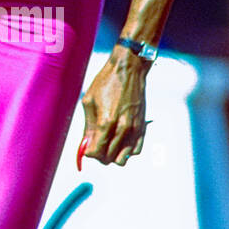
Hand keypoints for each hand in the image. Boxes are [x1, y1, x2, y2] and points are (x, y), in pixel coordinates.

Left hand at [79, 49, 147, 166]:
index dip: (89, 153)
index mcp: (106, 122)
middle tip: (95, 144)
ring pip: (123, 158)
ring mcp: (134, 129)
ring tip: (107, 144)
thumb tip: (86, 144)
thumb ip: (88, 126)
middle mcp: (122, 128)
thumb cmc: (107, 81)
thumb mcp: (89, 101)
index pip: (96, 152)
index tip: (86, 147)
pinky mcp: (142, 126)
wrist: (128, 69)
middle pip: (108, 158)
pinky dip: (126, 151)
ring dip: (113, 155)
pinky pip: (136, 150)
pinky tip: (119, 141)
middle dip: (99, 155)